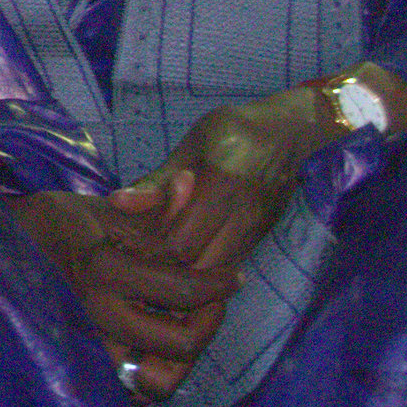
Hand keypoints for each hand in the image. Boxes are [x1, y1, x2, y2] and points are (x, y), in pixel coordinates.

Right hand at [9, 180, 236, 400]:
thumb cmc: (46, 225)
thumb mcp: (98, 208)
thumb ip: (152, 206)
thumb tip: (193, 184)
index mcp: (103, 270)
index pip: (183, 288)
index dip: (219, 284)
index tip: (233, 276)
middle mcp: (96, 315)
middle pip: (180, 343)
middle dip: (208, 322)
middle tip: (212, 304)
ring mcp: (85, 347)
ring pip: (157, 381)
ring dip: (180, 359)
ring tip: (184, 330)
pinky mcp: (78, 367)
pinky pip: (128, 392)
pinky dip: (149, 377)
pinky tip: (154, 350)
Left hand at [141, 88, 338, 273]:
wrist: (288, 133)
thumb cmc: (232, 130)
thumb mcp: (191, 145)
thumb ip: (157, 180)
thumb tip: (117, 203)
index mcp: (223, 183)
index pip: (182, 241)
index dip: (150, 249)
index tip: (125, 243)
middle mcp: (245, 214)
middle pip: (198, 265)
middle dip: (164, 267)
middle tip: (134, 257)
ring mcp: (257, 230)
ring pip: (216, 275)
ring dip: (185, 274)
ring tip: (154, 259)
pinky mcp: (262, 238)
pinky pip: (228, 265)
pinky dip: (204, 269)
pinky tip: (182, 256)